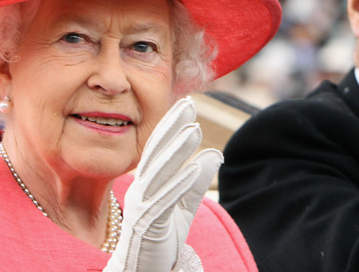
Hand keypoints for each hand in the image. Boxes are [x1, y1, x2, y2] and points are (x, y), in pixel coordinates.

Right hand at [104, 96, 222, 271]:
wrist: (141, 271)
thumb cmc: (161, 239)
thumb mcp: (184, 206)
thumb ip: (198, 181)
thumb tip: (216, 153)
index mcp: (147, 184)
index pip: (160, 148)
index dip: (172, 125)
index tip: (187, 104)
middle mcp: (141, 190)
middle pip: (157, 153)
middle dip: (172, 128)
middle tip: (188, 105)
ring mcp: (143, 207)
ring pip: (160, 173)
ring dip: (177, 150)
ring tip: (194, 130)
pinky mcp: (149, 224)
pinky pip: (166, 201)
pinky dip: (179, 184)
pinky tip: (194, 168)